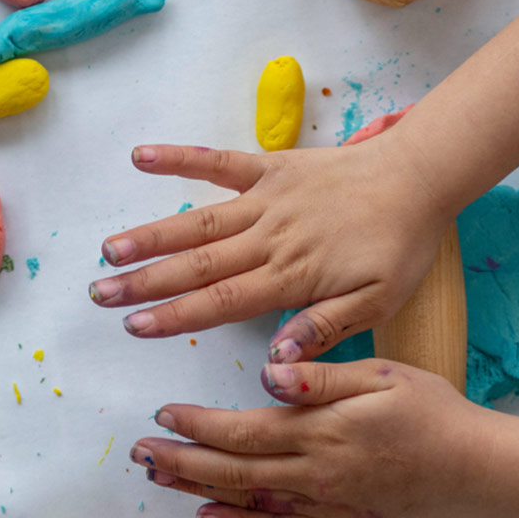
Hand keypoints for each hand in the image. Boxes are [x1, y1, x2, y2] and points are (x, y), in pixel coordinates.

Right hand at [89, 139, 450, 361]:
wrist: (419, 178)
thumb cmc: (400, 246)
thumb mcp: (376, 303)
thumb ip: (322, 329)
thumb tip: (275, 359)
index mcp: (291, 276)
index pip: (221, 302)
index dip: (174, 315)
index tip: (134, 326)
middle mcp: (269, 238)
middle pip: (197, 264)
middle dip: (144, 281)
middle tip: (100, 294)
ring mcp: (266, 200)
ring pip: (197, 220)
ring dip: (151, 235)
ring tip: (108, 249)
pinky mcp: (271, 167)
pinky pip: (219, 162)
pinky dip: (180, 158)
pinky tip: (141, 158)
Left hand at [129, 358, 493, 517]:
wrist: (479, 470)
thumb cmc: (434, 412)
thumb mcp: (383, 376)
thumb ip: (322, 376)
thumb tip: (269, 372)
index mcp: (321, 430)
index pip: (243, 429)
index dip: (197, 425)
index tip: (163, 415)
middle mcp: (314, 472)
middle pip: (232, 469)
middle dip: (180, 461)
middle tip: (138, 454)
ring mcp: (325, 504)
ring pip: (247, 501)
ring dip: (197, 491)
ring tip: (158, 481)